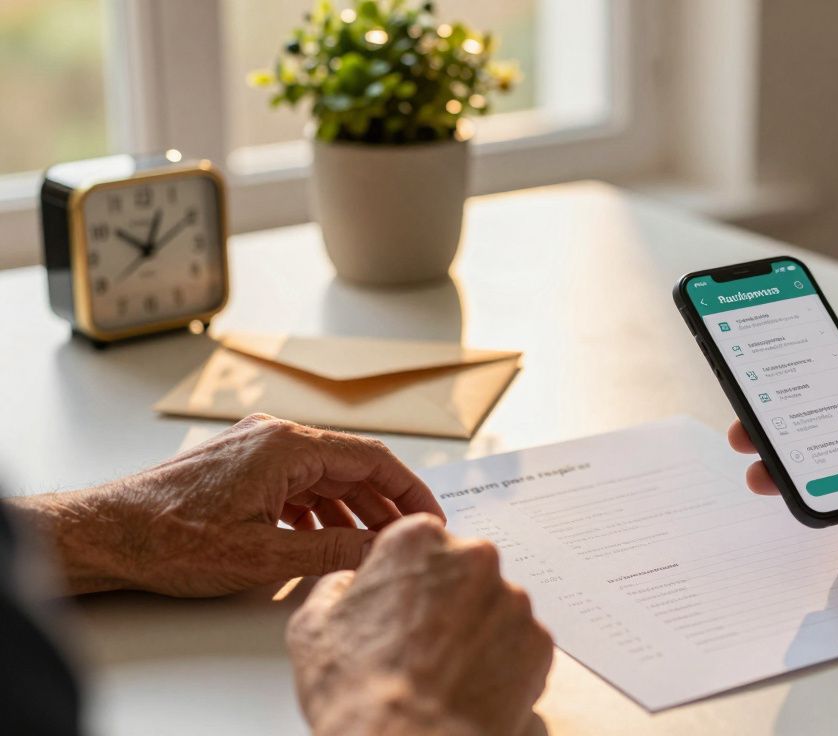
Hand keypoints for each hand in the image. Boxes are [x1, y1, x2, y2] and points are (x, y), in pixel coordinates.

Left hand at [4, 413, 442, 596]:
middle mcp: (276, 437)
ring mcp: (257, 450)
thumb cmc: (172, 538)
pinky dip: (321, 508)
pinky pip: (298, 482)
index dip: (410, 490)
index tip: (431, 517)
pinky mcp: (241, 467)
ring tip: (372, 545)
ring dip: (353, 509)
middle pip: (352, 465)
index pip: (373, 459)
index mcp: (288, 445)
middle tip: (409, 537)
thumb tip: (380, 549)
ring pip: (326, 475)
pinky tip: (326, 537)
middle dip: (385, 503)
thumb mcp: (264, 554)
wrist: (107, 533)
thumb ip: (332, 549)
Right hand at [287, 515, 552, 735]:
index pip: (421, 542)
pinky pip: (520, 644)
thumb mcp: (314, 625)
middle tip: (422, 644)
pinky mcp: (540, 642)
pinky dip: (502, 661)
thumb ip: (338, 586)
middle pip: (464, 570)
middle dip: (448, 600)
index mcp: (420, 540)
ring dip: (476, 630)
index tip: (400, 604)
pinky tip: (471, 685)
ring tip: (444, 671)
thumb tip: (350, 584)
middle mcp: (475, 558)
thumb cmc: (357, 689)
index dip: (408, 576)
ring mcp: (513, 600)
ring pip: (494, 607)